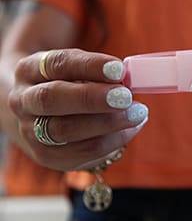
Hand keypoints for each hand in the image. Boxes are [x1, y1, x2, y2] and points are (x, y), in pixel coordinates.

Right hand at [8, 49, 147, 170]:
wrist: (39, 111)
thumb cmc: (68, 82)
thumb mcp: (77, 68)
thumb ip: (99, 71)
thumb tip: (128, 78)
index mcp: (30, 70)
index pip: (58, 64)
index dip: (89, 66)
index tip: (119, 69)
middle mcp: (23, 100)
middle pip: (52, 99)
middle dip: (92, 98)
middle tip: (126, 97)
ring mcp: (30, 131)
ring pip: (65, 130)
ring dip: (107, 123)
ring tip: (138, 113)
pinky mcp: (47, 156)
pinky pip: (80, 153)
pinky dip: (111, 141)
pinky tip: (132, 128)